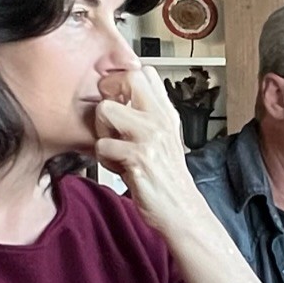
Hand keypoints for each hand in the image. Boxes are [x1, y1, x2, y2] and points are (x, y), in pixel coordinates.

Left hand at [92, 67, 201, 234]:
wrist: (181, 210)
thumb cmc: (167, 177)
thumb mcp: (165, 138)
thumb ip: (148, 115)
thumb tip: (122, 95)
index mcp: (166, 113)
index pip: (144, 72)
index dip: (122, 80)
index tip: (117, 97)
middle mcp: (160, 120)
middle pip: (127, 79)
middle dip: (109, 95)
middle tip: (109, 118)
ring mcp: (150, 138)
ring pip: (105, 110)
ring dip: (102, 132)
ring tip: (114, 148)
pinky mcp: (138, 158)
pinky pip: (102, 146)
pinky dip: (105, 160)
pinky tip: (119, 168)